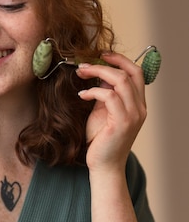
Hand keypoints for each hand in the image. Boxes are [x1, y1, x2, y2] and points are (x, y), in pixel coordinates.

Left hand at [76, 52, 146, 171]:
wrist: (103, 166)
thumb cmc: (100, 140)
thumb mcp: (103, 112)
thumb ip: (105, 94)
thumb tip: (99, 76)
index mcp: (138, 104)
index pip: (136, 73)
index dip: (120, 60)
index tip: (102, 55)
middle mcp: (140, 108)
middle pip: (130, 73)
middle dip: (106, 63)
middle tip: (85, 64)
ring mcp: (133, 116)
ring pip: (120, 81)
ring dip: (97, 73)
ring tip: (81, 74)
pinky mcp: (122, 123)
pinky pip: (109, 96)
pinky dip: (93, 92)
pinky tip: (82, 95)